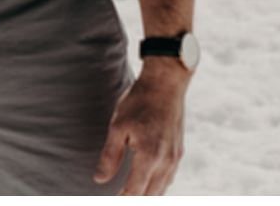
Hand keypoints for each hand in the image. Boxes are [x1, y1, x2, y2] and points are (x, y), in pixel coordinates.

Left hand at [93, 61, 188, 193]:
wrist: (165, 85)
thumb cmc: (138, 103)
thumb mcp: (118, 127)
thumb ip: (110, 156)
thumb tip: (100, 180)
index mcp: (150, 157)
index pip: (135, 190)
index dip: (122, 198)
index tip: (112, 199)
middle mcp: (166, 161)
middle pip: (151, 194)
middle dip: (135, 199)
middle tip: (120, 198)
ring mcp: (176, 157)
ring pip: (163, 188)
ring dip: (148, 194)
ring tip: (131, 194)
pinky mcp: (179, 151)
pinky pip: (169, 176)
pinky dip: (159, 185)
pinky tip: (148, 183)